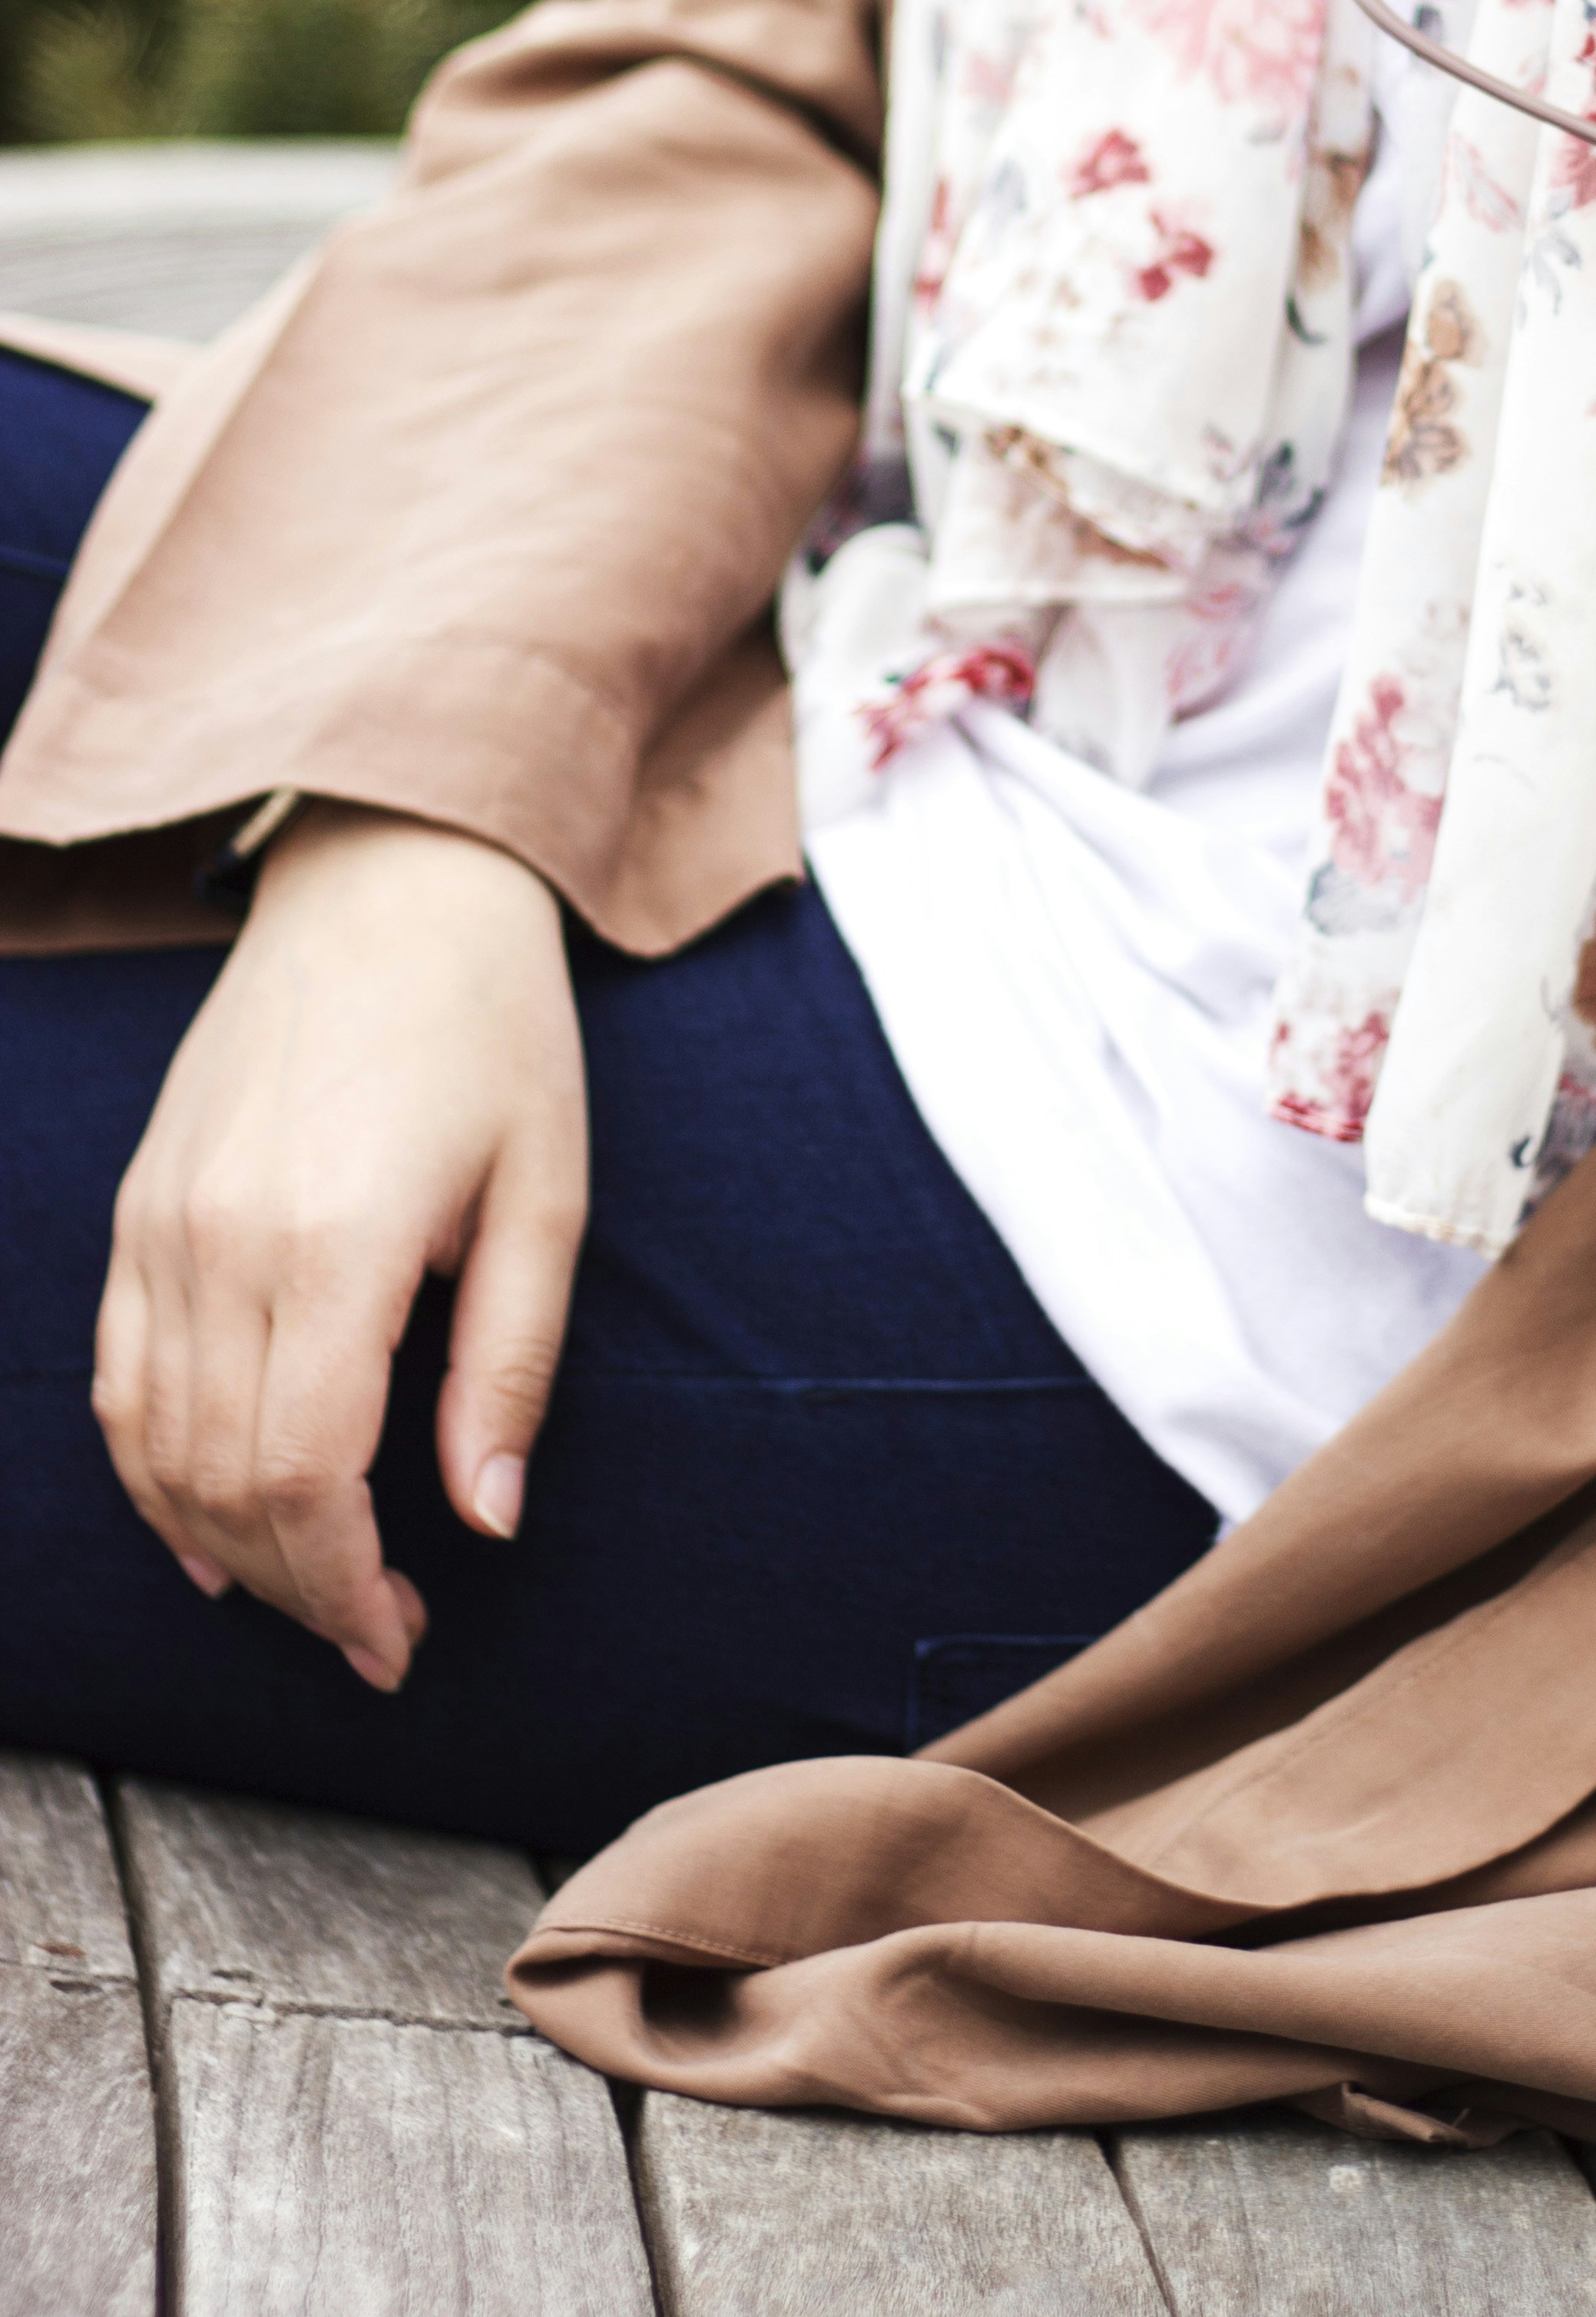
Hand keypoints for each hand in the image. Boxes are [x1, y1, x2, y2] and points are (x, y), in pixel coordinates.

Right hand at [92, 804, 585, 1690]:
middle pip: (224, 1483)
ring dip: (227, 1547)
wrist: (390, 884)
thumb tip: (490, 1518)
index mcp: (336, 1242)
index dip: (343, 1587)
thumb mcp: (549, 1191)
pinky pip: (118, 1379)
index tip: (400, 1639)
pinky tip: (209, 1532)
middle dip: (299, 1588)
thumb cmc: (494, 1029)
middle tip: (380, 1631)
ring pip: (156, 1448)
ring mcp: (161, 1226)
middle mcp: (223, 1242)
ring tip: (315, 1591)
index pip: (304, 1477)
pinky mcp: (138, 1210)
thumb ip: (511, 1364)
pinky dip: (153, 1473)